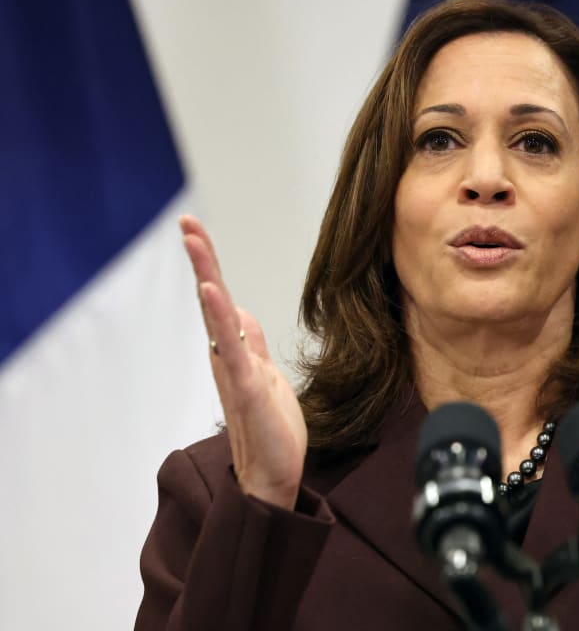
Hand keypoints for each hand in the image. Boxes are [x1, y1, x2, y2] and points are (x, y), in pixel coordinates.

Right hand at [180, 215, 306, 509]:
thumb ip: (251, 343)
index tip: (195, 231)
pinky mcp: (246, 387)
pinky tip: (213, 293)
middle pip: (212, 299)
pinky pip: (232, 347)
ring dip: (207, 276)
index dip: (210, 265)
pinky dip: (222, 319)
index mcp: (234, 351)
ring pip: (216, 316)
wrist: (273, 474)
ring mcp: (233, 370)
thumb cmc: (271, 427)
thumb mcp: (265, 374)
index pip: (220, 299)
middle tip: (186, 223)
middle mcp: (226, 356)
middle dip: (202, 260)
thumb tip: (240, 311)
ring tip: (194, 242)